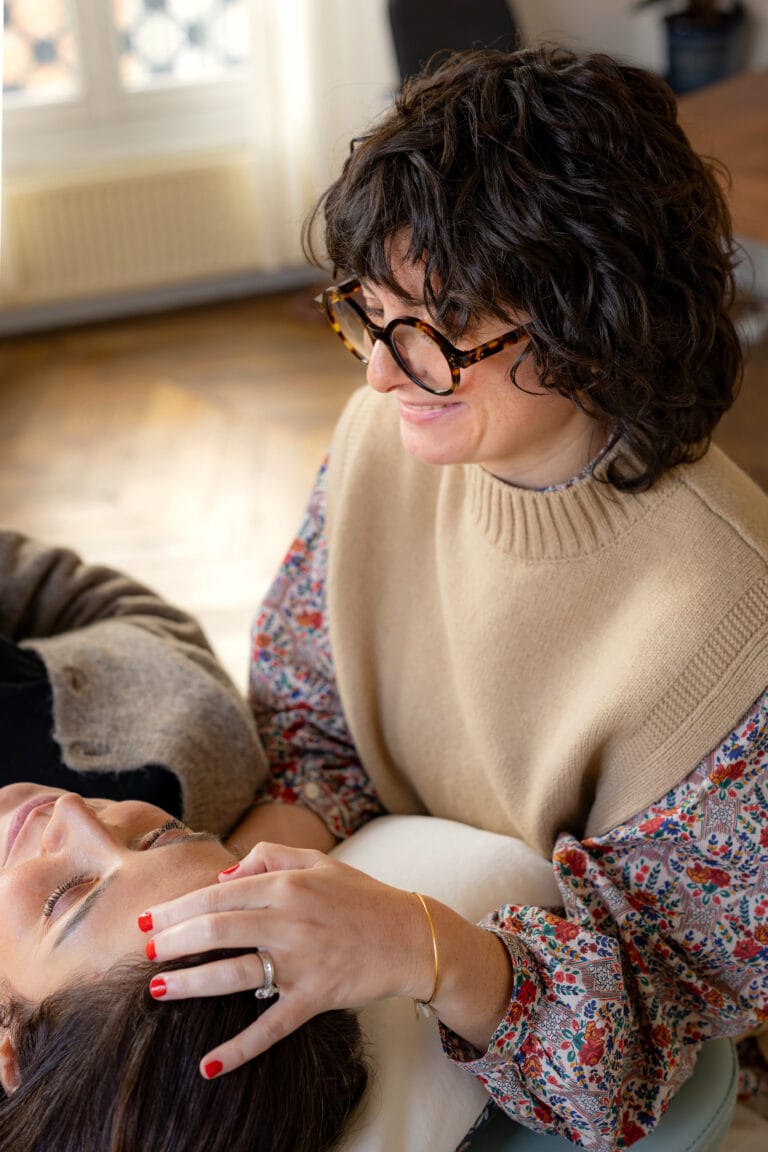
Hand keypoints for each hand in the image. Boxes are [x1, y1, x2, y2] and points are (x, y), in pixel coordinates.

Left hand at [140, 842, 432, 1077]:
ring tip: (158, 989)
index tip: (149, 919)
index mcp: (288, 885)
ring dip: (191, 983)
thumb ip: (269, 857)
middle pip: (217, 929)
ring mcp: (302, 961)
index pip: (219, 894)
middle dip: (173, 940)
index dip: (178, 907)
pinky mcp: (315, 997)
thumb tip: (223, 876)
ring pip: (235, 973)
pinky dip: (238, 1050)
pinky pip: (271, 1026)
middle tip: (146, 950)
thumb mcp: (318, 861)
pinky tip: (207, 1066)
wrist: (412, 936)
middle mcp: (290, 920)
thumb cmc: (361, 896)